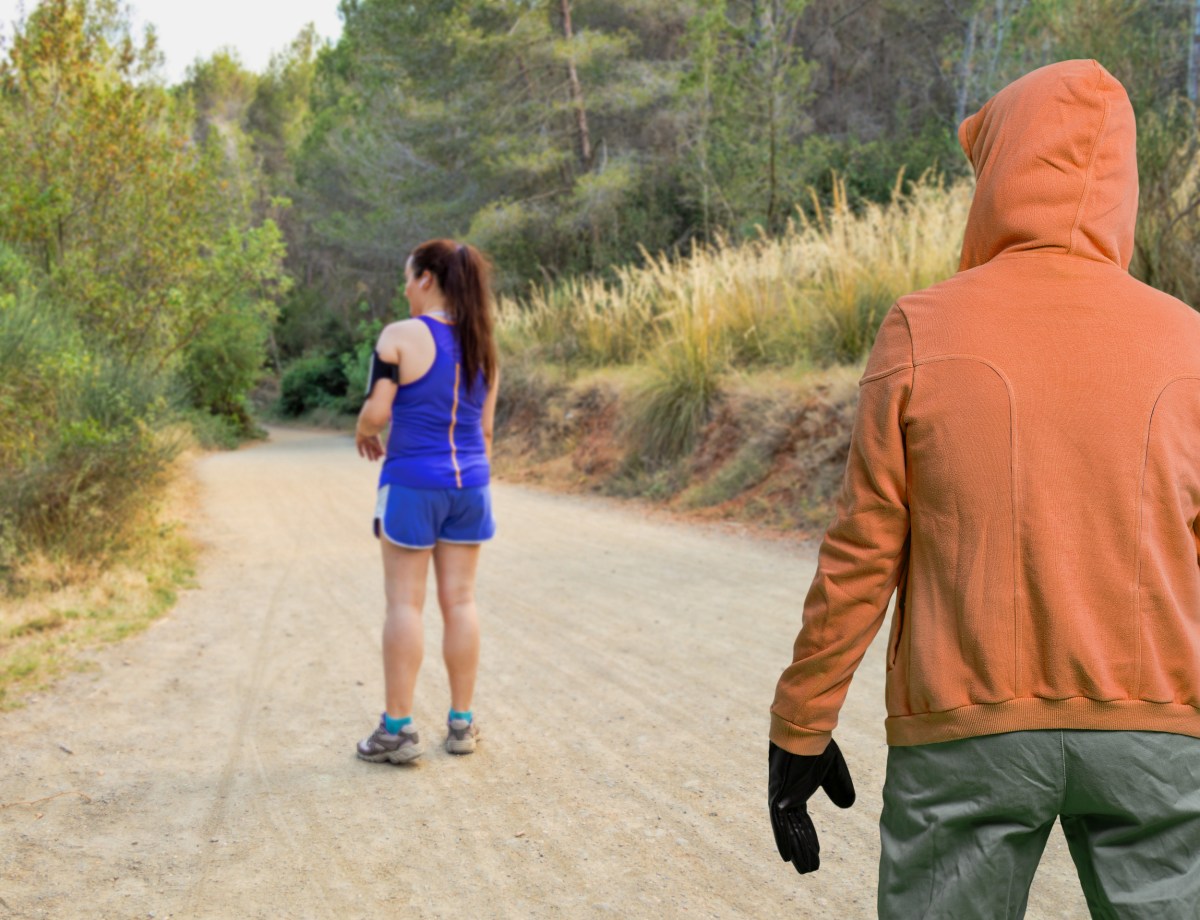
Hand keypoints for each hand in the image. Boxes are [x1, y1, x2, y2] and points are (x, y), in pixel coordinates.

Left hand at [356, 430, 383, 460]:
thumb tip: (385, 454)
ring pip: (366, 449)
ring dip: (368, 454)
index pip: (376, 447)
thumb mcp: (377, 442)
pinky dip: (361, 452)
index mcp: (374, 439)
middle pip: (372, 449)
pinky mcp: (358, 441)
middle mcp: (369, 440)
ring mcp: (364, 441)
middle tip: (375, 460)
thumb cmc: (372, 435)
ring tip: (371, 460)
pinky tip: (362, 457)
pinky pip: (359, 448)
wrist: (365, 428)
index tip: (379, 458)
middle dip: (374, 454)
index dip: (377, 453)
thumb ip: (381, 449)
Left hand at [768, 739, 855, 873]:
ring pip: (786, 830)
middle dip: (802, 849)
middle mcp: (785, 796)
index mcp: (797, 791)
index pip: (802, 821)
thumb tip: (847, 806)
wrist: (805, 731)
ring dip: (794, 849)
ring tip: (802, 869)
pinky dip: (782, 838)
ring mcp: (780, 796)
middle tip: (808, 869)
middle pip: (794, 829)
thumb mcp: (833, 770)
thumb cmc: (817, 746)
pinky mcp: (777, 794)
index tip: (817, 853)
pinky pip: (778, 821)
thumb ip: (838, 787)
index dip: (809, 837)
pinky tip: (786, 855)